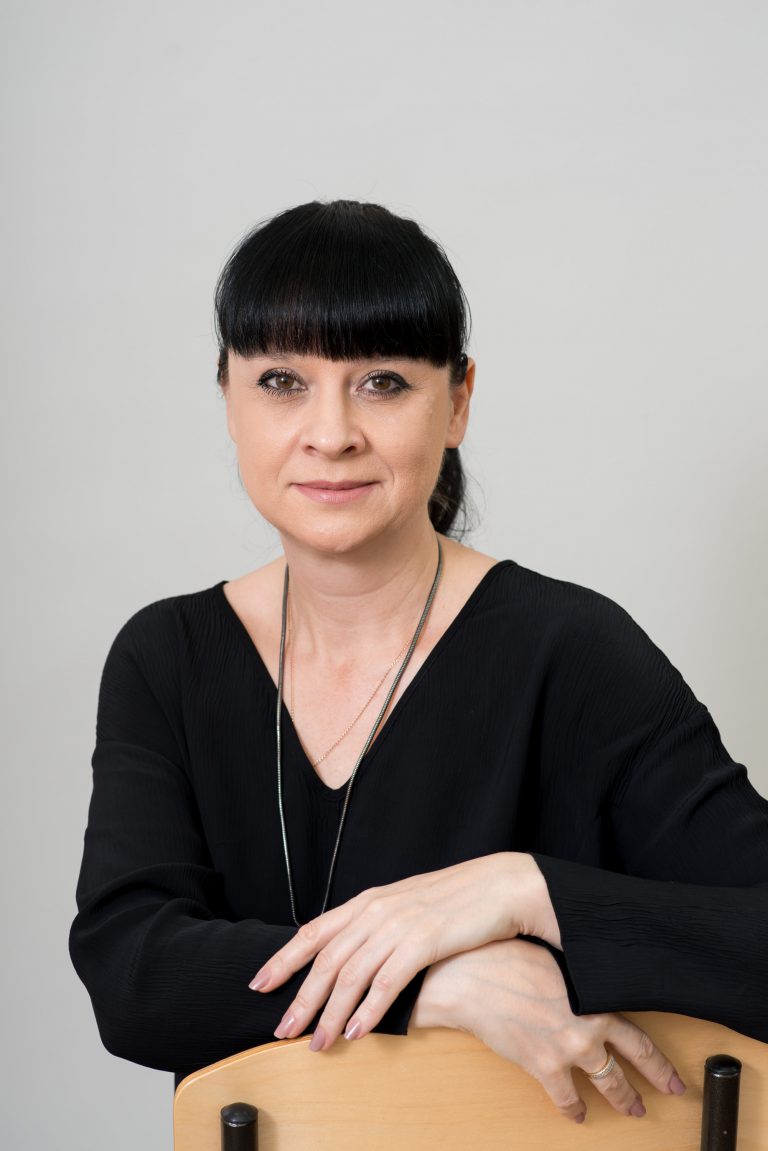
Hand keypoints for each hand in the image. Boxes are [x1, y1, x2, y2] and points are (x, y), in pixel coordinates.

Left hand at [249, 852, 554, 1048]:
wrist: (499, 886)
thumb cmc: (455, 899)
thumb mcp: (406, 905)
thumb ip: (376, 924)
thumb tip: (351, 954)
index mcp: (369, 900)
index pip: (314, 931)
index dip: (284, 958)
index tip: (259, 983)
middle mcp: (376, 910)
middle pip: (326, 959)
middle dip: (300, 998)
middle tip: (281, 1030)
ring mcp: (399, 925)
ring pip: (351, 975)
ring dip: (330, 1014)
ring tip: (316, 1044)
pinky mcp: (424, 942)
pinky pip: (387, 983)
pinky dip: (368, 1011)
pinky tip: (357, 1032)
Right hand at [412, 938, 686, 1124]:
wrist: (472, 979)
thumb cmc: (509, 958)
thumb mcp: (558, 959)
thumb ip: (582, 978)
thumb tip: (594, 982)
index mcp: (596, 1003)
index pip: (639, 1040)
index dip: (660, 1062)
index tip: (674, 1076)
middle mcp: (587, 1032)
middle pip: (628, 1068)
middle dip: (651, 1084)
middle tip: (668, 1092)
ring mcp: (565, 1052)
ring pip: (605, 1085)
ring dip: (621, 1100)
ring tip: (631, 1109)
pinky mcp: (541, 1067)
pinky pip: (564, 1098)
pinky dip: (573, 1109)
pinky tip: (577, 1113)